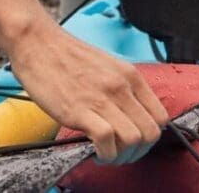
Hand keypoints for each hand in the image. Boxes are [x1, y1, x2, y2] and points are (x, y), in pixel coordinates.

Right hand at [7, 19, 167, 163]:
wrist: (38, 42)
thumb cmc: (66, 54)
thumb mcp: (106, 66)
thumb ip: (121, 87)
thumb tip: (129, 115)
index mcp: (129, 75)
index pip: (160, 117)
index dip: (150, 136)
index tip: (135, 142)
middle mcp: (120, 87)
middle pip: (150, 133)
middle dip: (138, 151)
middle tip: (121, 152)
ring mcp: (101, 99)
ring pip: (133, 140)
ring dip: (122, 156)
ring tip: (107, 154)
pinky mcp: (80, 110)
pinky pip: (106, 141)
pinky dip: (104, 154)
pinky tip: (94, 152)